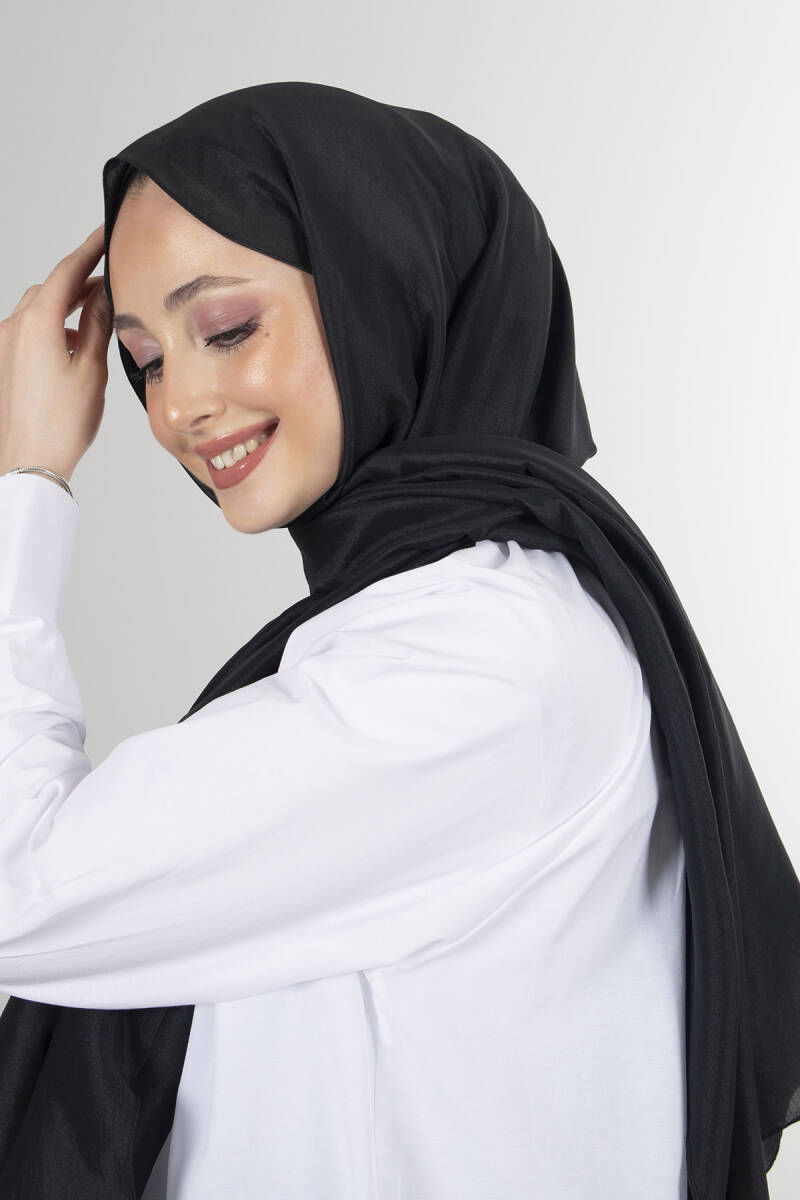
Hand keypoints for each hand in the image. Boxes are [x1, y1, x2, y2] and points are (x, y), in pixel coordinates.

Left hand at [0, 224, 112, 481]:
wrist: (27, 462)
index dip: (90, 249)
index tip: (106, 233)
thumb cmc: (59, 425)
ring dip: (65, 308)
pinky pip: (28, 333)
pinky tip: (72, 349)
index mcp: (37, 322)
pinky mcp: (3, 364)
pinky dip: (52, 330)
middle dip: (80, 281)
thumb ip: (97, 326)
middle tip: (110, 281)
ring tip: (96, 319)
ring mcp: (4, 345)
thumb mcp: (91, 370)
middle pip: (50, 289)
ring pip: (37, 311)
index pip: (67, 271)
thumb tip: (104, 295)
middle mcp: (13, 327)